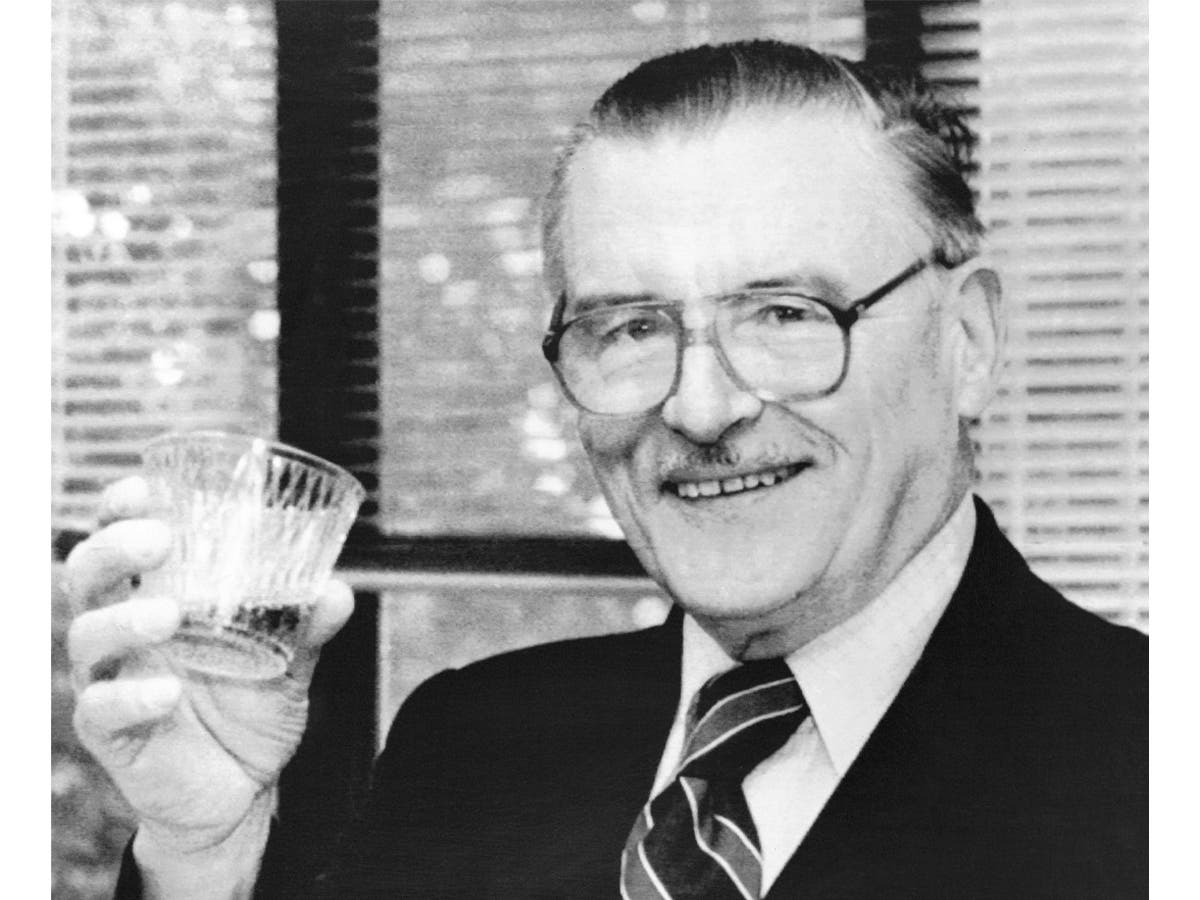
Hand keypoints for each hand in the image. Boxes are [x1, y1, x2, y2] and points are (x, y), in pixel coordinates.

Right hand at [66, 476, 354, 860]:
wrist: (241, 791)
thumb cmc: (251, 711)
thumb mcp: (290, 665)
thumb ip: (309, 628)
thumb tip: (336, 589)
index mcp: (158, 599)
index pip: (119, 542)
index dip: (117, 509)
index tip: (144, 489)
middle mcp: (125, 633)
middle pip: (85, 575)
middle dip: (111, 548)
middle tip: (157, 539)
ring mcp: (113, 680)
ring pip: (84, 636)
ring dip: (121, 618)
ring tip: (169, 615)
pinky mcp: (112, 734)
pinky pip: (100, 710)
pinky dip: (130, 697)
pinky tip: (169, 693)